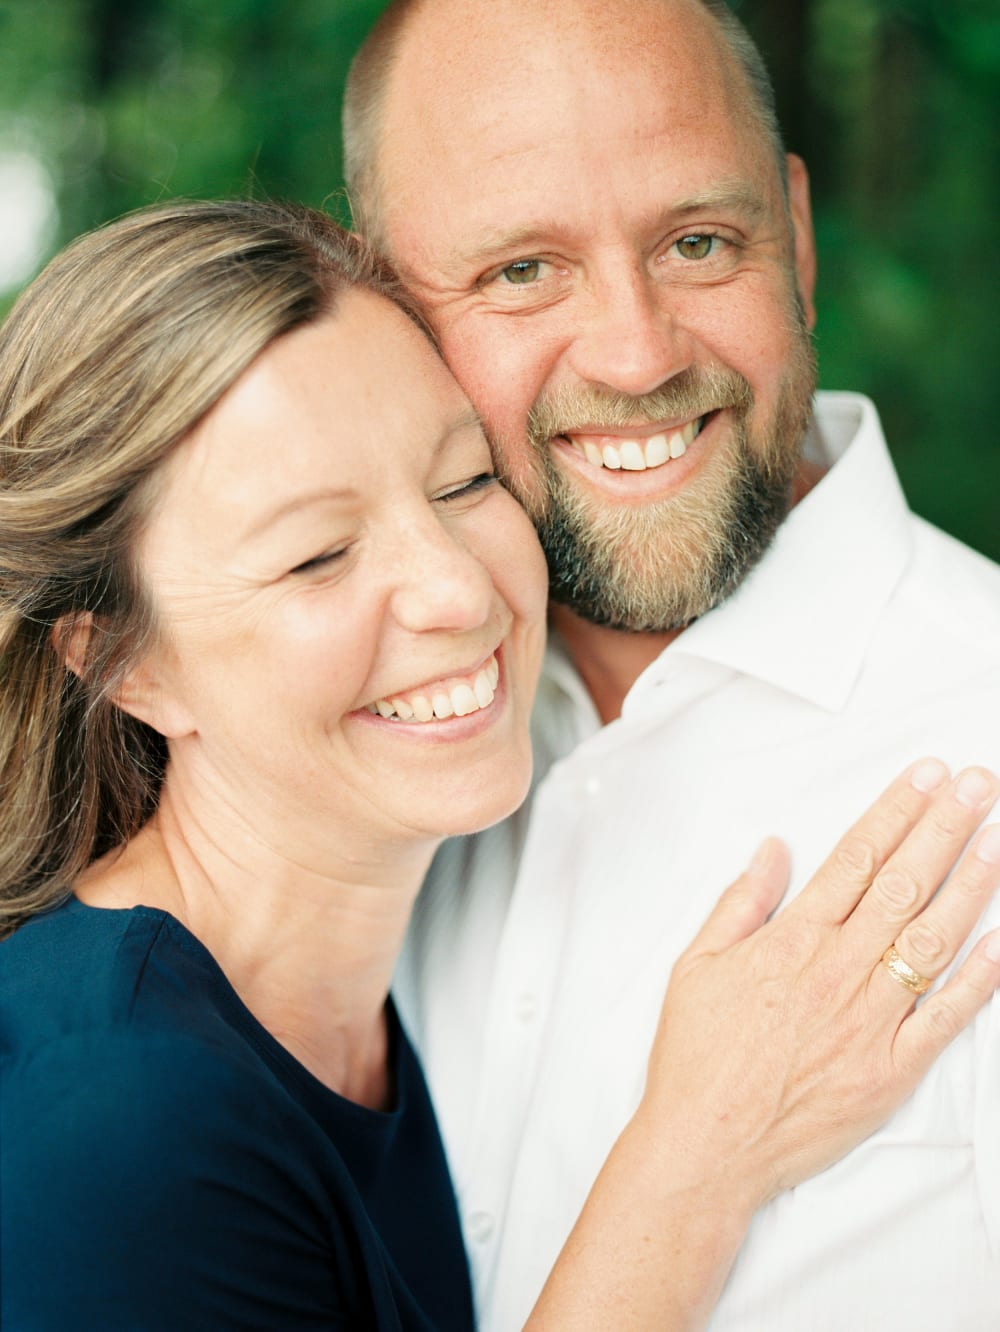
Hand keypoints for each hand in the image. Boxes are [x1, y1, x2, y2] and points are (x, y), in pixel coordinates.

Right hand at [639, 758, 999, 1208]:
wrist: (707, 1147)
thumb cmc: (698, 1058)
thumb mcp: (698, 965)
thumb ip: (740, 903)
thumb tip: (771, 851)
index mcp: (793, 940)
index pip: (857, 857)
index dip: (897, 810)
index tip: (927, 777)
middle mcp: (839, 971)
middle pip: (905, 883)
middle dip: (947, 827)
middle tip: (979, 786)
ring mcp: (871, 1021)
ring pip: (933, 938)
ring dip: (971, 884)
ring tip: (998, 840)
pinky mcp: (891, 1070)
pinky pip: (946, 1017)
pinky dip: (979, 979)